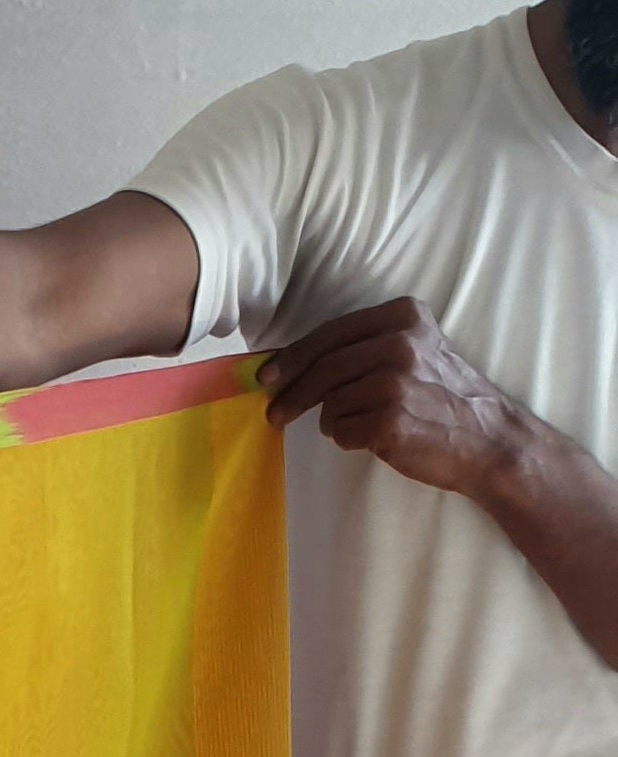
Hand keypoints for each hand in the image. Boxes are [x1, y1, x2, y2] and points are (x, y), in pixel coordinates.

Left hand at [259, 300, 517, 494]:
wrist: (486, 438)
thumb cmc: (442, 397)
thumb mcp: (415, 350)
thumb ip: (367, 346)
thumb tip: (295, 360)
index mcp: (403, 316)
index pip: (330, 333)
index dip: (292, 356)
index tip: (268, 375)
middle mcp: (400, 343)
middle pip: (323, 367)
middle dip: (292, 392)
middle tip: (276, 412)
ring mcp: (396, 382)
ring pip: (331, 402)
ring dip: (333, 420)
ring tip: (354, 426)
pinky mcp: (391, 420)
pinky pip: (342, 432)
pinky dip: (348, 439)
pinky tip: (372, 438)